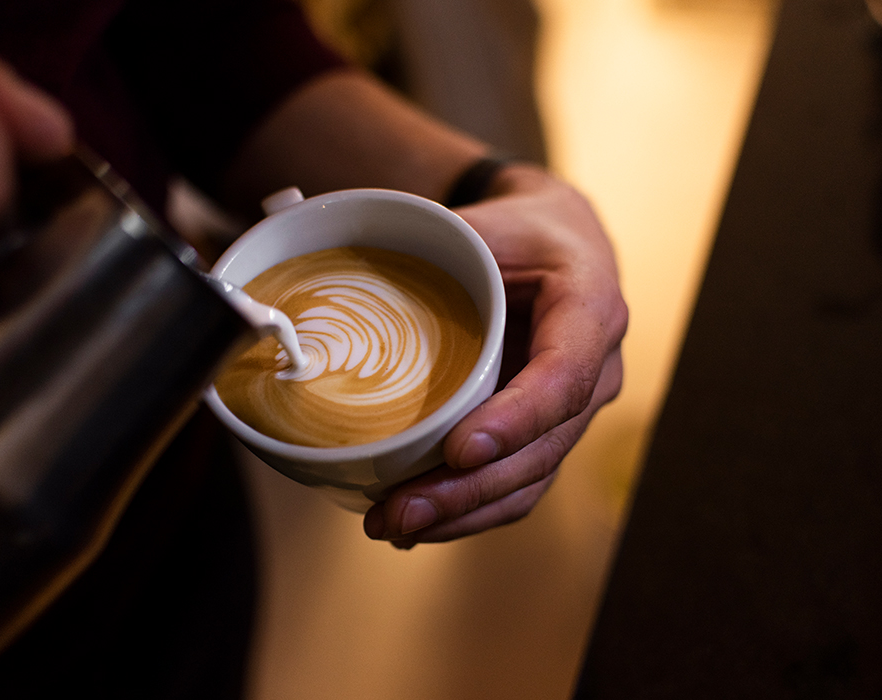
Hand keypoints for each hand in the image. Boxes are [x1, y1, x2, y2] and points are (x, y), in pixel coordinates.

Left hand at [364, 164, 626, 546]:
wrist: (555, 246)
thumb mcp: (487, 225)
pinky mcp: (546, 434)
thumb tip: (337, 274)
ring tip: (393, 526)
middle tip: (400, 511)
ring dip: (463, 513)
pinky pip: (517, 485)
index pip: (563, 377)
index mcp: (590, 310)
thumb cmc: (518, 233)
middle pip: (542, 449)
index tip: (459, 450)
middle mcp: (597, 370)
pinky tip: (416, 526)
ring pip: (530, 480)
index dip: (515, 420)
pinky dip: (468, 511)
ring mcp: (574, 412)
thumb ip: (437, 253)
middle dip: (470, 489)